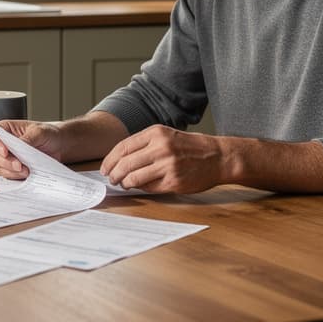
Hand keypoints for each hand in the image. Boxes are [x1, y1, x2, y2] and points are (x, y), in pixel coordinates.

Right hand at [0, 120, 64, 179]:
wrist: (60, 145)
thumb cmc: (48, 134)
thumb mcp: (39, 132)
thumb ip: (27, 139)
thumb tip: (18, 146)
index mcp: (6, 130)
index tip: (5, 151)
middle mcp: (4, 144)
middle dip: (6, 161)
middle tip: (19, 164)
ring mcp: (9, 158)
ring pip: (1, 167)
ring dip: (12, 171)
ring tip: (26, 170)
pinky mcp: (15, 169)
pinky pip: (10, 175)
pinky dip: (17, 176)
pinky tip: (27, 174)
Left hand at [99, 125, 226, 193]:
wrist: (218, 157)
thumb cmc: (191, 147)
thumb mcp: (167, 135)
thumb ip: (145, 145)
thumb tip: (120, 160)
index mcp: (156, 133)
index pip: (123, 147)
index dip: (110, 160)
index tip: (105, 168)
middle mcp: (160, 148)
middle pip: (125, 164)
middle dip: (114, 174)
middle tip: (112, 179)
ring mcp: (167, 165)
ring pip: (133, 178)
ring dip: (125, 183)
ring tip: (124, 184)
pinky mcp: (173, 181)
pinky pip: (148, 187)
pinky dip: (141, 188)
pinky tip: (140, 186)